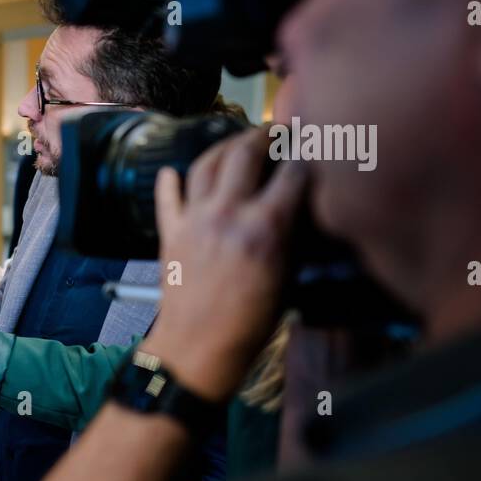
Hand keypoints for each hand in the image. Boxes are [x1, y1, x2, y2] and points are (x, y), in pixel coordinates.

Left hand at [141, 128, 308, 400]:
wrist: (198, 349)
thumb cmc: (251, 323)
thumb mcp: (287, 276)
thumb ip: (292, 234)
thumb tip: (299, 204)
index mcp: (265, 226)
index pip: (293, 171)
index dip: (306, 152)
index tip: (313, 143)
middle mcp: (228, 213)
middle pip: (244, 152)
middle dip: (264, 134)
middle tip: (275, 132)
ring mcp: (194, 219)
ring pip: (206, 163)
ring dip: (224, 146)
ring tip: (237, 143)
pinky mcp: (170, 232)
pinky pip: (168, 195)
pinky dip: (170, 180)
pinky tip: (173, 171)